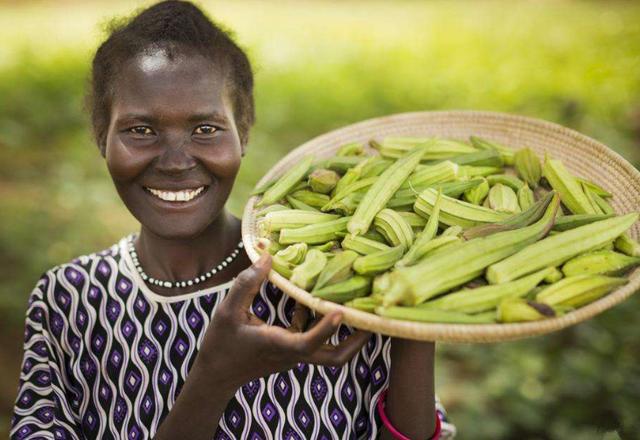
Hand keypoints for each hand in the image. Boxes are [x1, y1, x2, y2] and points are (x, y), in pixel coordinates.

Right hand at [197, 253, 371, 391]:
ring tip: (356, 303)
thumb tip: (268, 256)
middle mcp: (292, 353)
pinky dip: (319, 322)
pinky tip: (312, 299)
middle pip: (335, 357)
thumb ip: (247, 283)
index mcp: (277, 345)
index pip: (307, 343)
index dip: (325, 328)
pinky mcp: (291, 351)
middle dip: (357, 340)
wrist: (216, 374)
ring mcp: (294, 354)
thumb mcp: (228, 310)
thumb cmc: (221, 343)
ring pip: (329, 350)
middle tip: (373, 317)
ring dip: (345, 331)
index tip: (339, 310)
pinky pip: (314, 338)